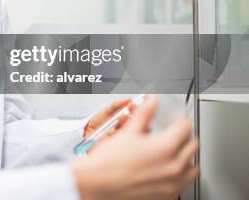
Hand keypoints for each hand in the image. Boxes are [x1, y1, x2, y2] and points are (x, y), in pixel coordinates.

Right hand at [72, 96, 198, 199]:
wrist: (98, 183)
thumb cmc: (109, 161)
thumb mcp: (128, 131)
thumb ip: (145, 113)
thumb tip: (152, 101)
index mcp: (166, 148)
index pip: (186, 127)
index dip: (180, 119)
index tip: (176, 118)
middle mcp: (174, 167)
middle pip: (193, 146)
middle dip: (185, 136)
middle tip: (174, 132)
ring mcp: (172, 184)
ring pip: (193, 168)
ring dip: (187, 158)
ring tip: (174, 152)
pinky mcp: (167, 196)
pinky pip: (183, 183)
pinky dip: (179, 175)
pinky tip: (166, 169)